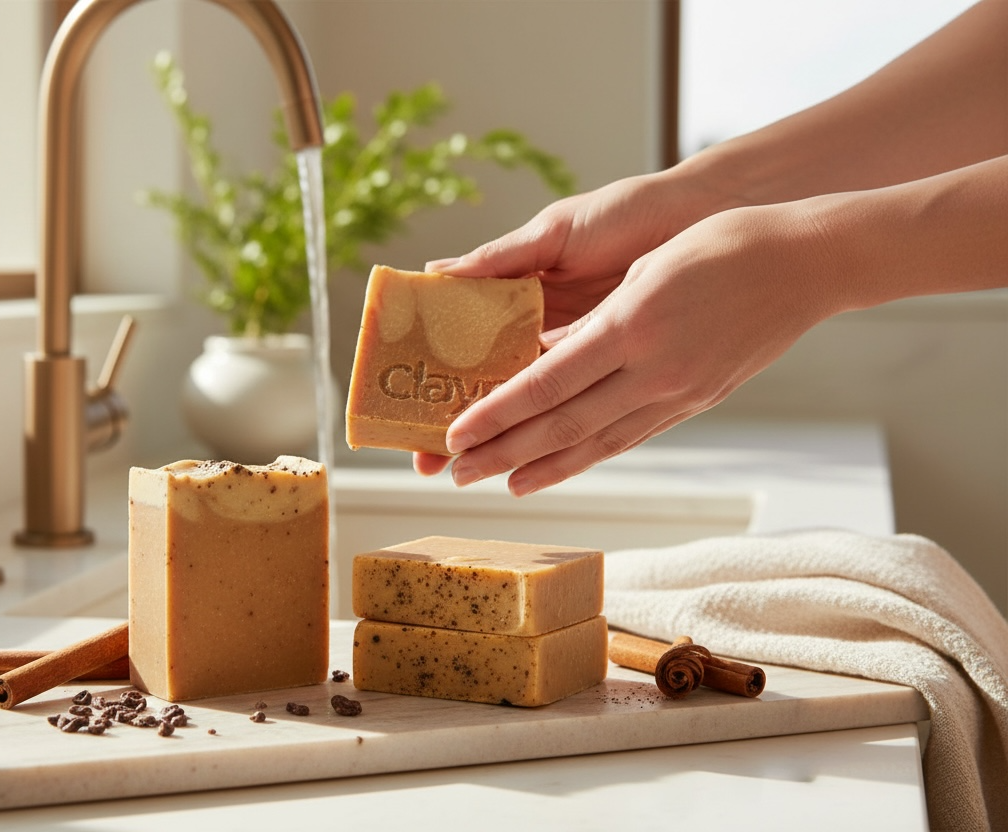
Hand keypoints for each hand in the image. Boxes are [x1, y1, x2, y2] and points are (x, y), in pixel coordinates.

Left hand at [416, 199, 840, 493]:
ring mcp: (679, 393)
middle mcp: (653, 371)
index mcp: (631, 327)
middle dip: (503, 453)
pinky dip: (591, 457)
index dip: (495, 416)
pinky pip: (632, 436)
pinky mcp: (697, 401)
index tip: (454, 437)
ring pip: (597, 442)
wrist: (806, 263)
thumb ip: (597, 318)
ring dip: (544, 468)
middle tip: (456, 474)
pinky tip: (564, 466)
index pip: (545, 385)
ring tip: (502, 485)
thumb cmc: (722, 244)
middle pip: (561, 425)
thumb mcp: (646, 268)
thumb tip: (548, 354)